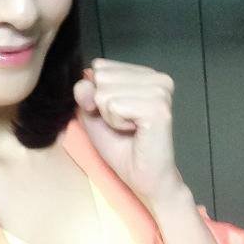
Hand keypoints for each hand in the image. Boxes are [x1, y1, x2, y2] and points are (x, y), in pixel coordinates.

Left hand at [73, 58, 185, 208]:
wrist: (143, 177)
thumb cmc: (121, 147)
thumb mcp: (93, 114)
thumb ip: (84, 93)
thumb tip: (83, 81)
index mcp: (145, 74)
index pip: (99, 66)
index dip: (97, 94)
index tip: (115, 114)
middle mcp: (157, 78)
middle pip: (101, 77)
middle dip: (103, 105)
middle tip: (123, 124)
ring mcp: (160, 91)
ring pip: (105, 92)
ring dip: (110, 116)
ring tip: (129, 128)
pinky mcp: (158, 108)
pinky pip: (114, 106)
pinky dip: (116, 123)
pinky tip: (134, 132)